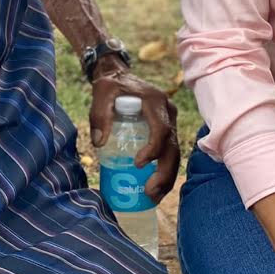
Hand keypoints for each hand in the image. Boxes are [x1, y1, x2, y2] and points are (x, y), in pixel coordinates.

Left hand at [89, 61, 179, 202]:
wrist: (120, 76)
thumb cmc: (111, 85)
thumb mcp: (102, 93)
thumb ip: (99, 114)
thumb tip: (100, 142)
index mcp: (156, 102)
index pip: (162, 129)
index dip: (153, 149)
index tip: (138, 164)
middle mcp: (168, 113)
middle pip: (173, 147)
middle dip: (164, 173)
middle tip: (149, 192)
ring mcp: (170, 122)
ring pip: (174, 153)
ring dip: (167, 177)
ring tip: (152, 196)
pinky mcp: (166, 130)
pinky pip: (170, 153)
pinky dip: (165, 172)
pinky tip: (155, 189)